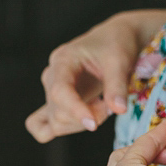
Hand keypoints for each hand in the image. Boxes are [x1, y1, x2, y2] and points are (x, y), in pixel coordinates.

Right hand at [25, 9, 165, 141]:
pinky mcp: (58, 101)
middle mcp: (52, 75)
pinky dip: (66, 128)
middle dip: (87, 116)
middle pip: (57, 112)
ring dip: (81, 123)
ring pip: (55, 122)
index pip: (59, 91)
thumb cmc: (117, 43)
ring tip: (105, 106)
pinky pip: (44, 126)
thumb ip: (118, 86)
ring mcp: (52, 90)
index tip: (94, 123)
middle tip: (112, 105)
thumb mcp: (121, 60)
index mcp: (63, 60)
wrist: (117, 38)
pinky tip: (89, 117)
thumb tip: (119, 110)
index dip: (75, 110)